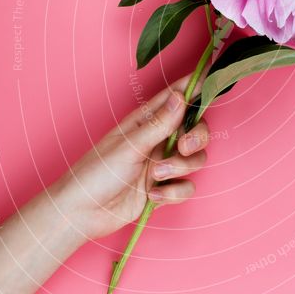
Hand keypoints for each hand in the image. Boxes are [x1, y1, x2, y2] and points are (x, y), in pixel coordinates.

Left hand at [50, 76, 208, 241]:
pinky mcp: (163, 189)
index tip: (211, 80)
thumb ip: (160, 124)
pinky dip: (173, 193)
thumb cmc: (96, 174)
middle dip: (196, 138)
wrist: (83, 213)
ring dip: (180, 169)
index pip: (175, 97)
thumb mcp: (129, 146)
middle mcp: (157, 140)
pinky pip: (186, 187)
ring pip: (195, 160)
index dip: (194, 87)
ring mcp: (162, 165)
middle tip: (184, 147)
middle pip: (196, 130)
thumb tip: (181, 95)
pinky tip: (153, 197)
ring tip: (155, 177)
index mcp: (146, 122)